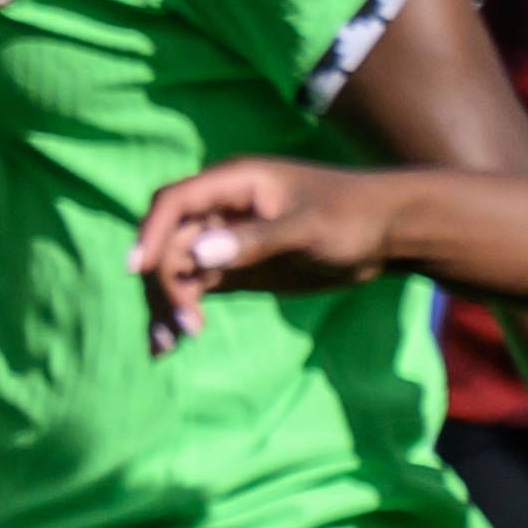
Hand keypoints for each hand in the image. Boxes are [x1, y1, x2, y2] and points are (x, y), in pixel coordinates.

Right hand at [134, 154, 415, 346]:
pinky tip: (174, 342)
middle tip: (183, 327)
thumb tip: (198, 255)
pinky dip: (182, 312)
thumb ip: (255, 241)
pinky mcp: (236, 267)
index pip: (175, 203)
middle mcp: (221, 209)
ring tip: (169, 345)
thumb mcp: (308, 229)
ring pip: (177, 269)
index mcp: (234, 183)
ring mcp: (226, 239)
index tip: (138, 270)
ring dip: (166, 304)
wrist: (389, 234)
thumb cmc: (353, 216)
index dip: (150, 233)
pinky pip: (195, 288)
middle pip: (169, 242)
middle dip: (164, 283)